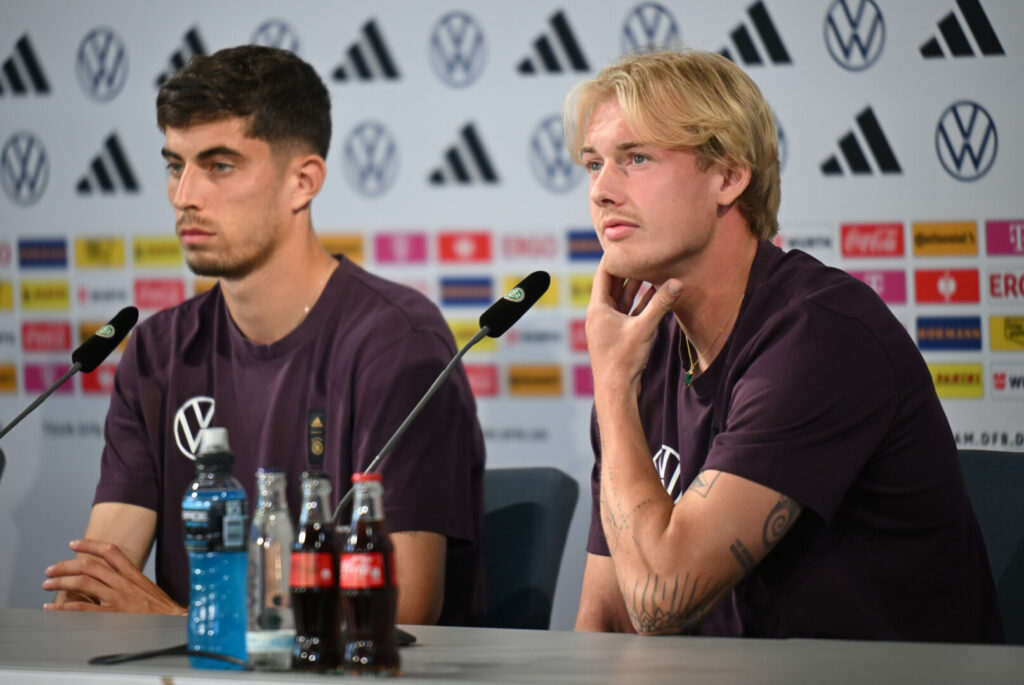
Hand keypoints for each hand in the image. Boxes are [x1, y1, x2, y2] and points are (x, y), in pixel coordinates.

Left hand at [42, 539, 185, 614]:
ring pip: (84, 582)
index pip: (110, 551)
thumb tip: (111, 579)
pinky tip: (53, 607)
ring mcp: (118, 598)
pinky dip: (64, 607)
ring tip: (47, 584)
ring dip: (61, 581)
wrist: (175, 622)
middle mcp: (124, 582)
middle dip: (66, 565)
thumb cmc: (162, 609)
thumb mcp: (147, 588)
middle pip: (90, 565)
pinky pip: (83, 608)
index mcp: (133, 574)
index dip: (89, 544)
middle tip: (51, 569)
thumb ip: (129, 581)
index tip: (73, 544)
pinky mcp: (113, 614)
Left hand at [586, 258, 680, 397]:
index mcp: (598, 308)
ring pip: (623, 298)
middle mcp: (600, 314)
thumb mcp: (644, 328)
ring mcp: (608, 324)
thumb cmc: (623, 361)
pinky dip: (640, 302)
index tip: (628, 243)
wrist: (616, 391)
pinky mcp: (618, 334)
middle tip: (642, 250)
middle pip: (614, 283)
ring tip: (652, 267)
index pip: (604, 273)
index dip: (615, 257)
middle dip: (629, 268)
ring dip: (636, 285)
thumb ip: (661, 305)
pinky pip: (629, 311)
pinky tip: (654, 293)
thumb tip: (677, 283)